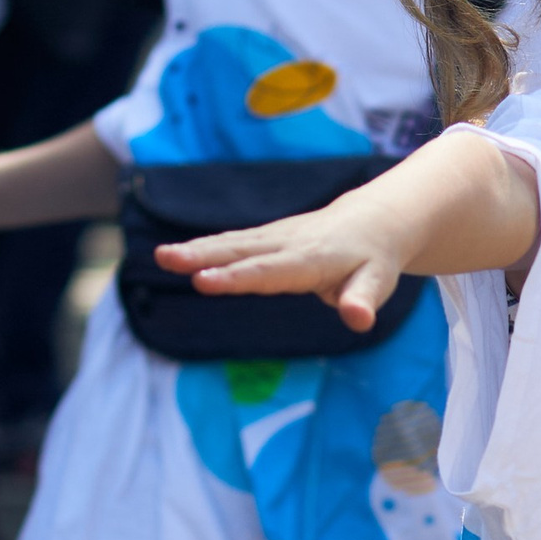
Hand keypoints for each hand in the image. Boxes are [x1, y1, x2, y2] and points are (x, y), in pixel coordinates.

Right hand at [156, 204, 411, 329]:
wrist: (373, 220)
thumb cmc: (374, 260)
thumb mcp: (378, 282)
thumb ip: (364, 300)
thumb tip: (360, 320)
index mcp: (312, 259)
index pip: (271, 271)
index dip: (238, 277)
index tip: (206, 282)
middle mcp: (288, 243)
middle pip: (241, 251)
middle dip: (204, 256)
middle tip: (167, 259)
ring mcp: (275, 237)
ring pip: (232, 242)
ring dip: (196, 249)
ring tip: (162, 256)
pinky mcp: (267, 236)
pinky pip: (233, 241)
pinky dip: (205, 246)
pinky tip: (177, 255)